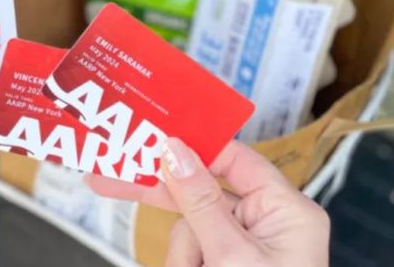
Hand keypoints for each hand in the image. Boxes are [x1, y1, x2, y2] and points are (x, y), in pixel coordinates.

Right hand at [87, 138, 329, 266]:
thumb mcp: (231, 256)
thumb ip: (200, 202)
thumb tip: (175, 152)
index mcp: (286, 211)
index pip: (234, 160)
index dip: (194, 147)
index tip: (151, 138)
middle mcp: (266, 224)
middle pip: (202, 193)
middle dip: (165, 202)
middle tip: (108, 179)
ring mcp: (245, 249)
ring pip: (188, 230)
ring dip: (181, 256)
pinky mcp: (226, 266)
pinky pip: (190, 253)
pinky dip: (183, 265)